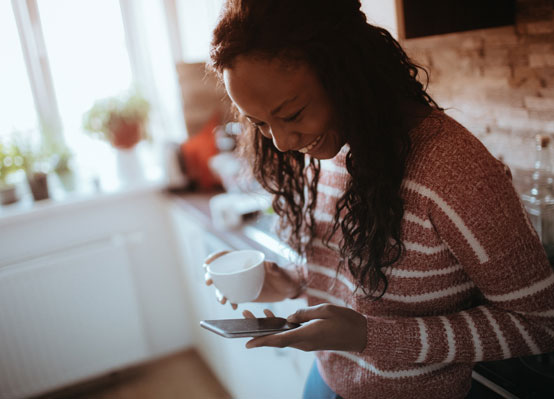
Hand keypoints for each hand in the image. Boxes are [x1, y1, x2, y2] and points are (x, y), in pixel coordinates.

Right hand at [204, 251, 302, 308]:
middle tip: (208, 282)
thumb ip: (274, 268)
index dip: (215, 258)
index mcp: (246, 260)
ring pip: (225, 286)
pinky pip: (233, 297)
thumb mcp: (279, 271)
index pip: (227, 256)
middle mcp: (241, 271)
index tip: (207, 263)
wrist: (289, 289)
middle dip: (211, 276)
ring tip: (222, 300)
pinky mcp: (244, 293)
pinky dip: (231, 301)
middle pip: (221, 271)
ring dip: (219, 292)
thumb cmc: (285, 276)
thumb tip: (269, 264)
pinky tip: (233, 306)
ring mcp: (241, 283)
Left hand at [244, 304, 367, 352]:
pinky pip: (292, 334)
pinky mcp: (311, 340)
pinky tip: (278, 317)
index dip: (261, 341)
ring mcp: (307, 343)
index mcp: (306, 335)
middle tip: (244, 314)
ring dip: (270, 326)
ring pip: (283, 336)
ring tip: (259, 313)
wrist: (362, 335)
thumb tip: (290, 316)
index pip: (278, 340)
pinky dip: (282, 327)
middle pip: (276, 338)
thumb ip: (304, 313)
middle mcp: (304, 342)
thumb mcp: (324, 310)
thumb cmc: (345, 321)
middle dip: (259, 328)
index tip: (247, 342)